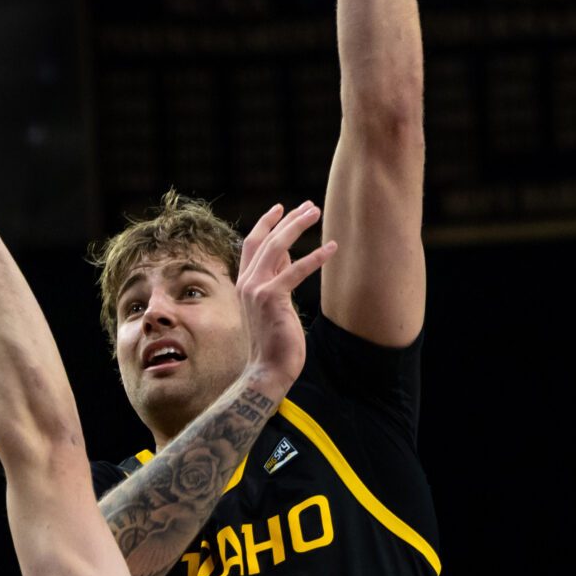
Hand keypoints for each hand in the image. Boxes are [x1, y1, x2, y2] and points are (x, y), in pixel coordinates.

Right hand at [236, 199, 335, 395]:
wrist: (266, 370)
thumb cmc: (274, 341)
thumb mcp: (273, 304)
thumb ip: (276, 280)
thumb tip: (287, 257)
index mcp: (244, 283)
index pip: (252, 244)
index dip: (266, 223)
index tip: (281, 208)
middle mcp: (246, 282)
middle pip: (265, 240)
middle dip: (288, 219)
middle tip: (310, 206)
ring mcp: (256, 289)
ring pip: (276, 247)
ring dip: (297, 226)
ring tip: (316, 213)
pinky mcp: (271, 298)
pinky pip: (295, 270)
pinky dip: (315, 257)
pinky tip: (332, 247)